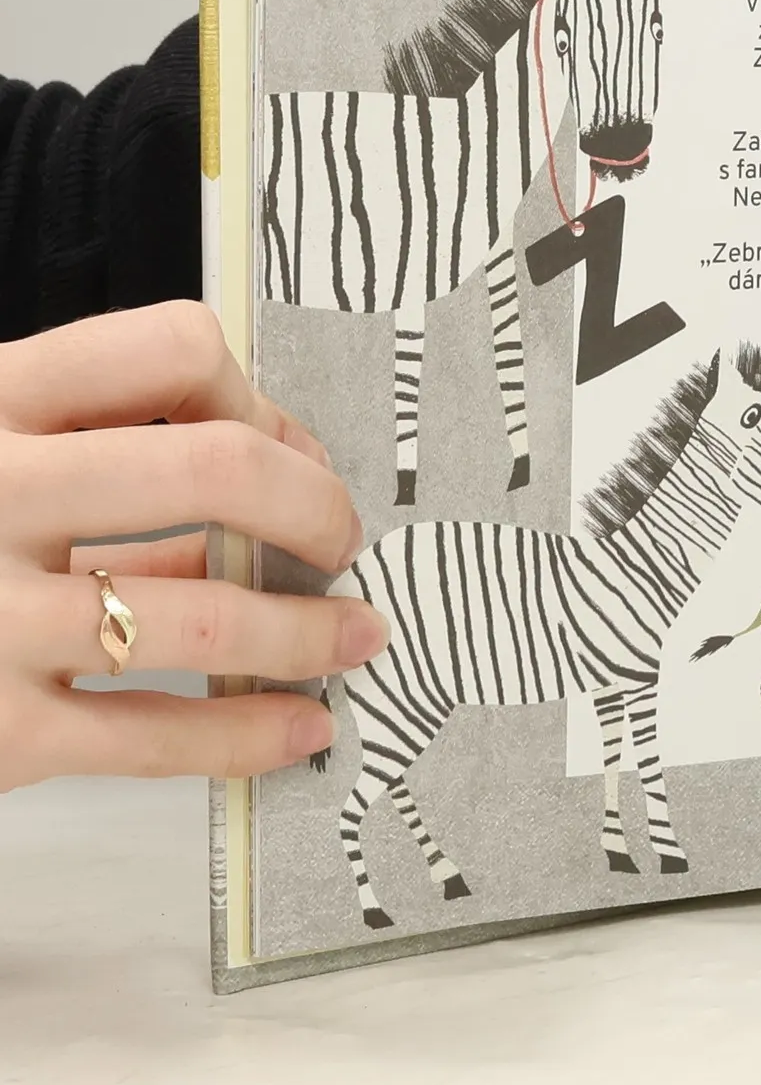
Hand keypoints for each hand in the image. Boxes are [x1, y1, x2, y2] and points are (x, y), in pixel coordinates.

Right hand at [0, 302, 384, 790]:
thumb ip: (81, 443)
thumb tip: (267, 462)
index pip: (169, 348)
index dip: (255, 393)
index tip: (282, 445)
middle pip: (218, 471)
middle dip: (317, 508)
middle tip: (340, 541)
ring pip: (204, 619)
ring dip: (310, 632)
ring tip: (356, 637)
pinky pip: (153, 737)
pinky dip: (250, 735)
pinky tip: (301, 728)